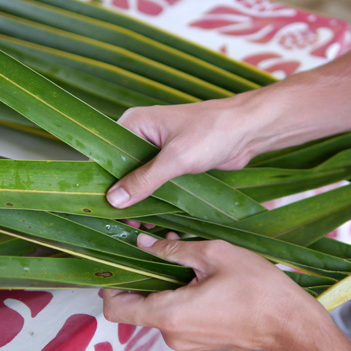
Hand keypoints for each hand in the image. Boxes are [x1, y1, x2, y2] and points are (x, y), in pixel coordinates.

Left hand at [103, 234, 350, 350]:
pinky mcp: (197, 340)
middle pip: (133, 307)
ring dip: (159, 282)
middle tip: (149, 247)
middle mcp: (171, 333)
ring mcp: (184, 341)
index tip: (116, 261)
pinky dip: (174, 294)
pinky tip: (192, 274)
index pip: (115, 308)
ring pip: (154, 309)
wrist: (292, 324)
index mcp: (169, 313)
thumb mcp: (215, 255)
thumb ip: (173, 249)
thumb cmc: (259, 288)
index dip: (109, 284)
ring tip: (179, 255)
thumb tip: (144, 242)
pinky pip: (173, 316)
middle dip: (137, 276)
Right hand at [106, 99, 259, 208]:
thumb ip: (144, 179)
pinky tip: (152, 220)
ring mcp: (156, 148)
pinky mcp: (171, 161)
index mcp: (134, 123)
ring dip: (137, 201)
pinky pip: (154, 182)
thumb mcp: (176, 158)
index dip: (103, 180)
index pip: (106, 154)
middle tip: (123, 223)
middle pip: (119, 168)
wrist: (249, 130)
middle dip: (121, 196)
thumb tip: (114, 200)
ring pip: (137, 178)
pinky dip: (152, 199)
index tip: (101, 207)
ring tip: (137, 227)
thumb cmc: (212, 133)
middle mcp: (141, 134)